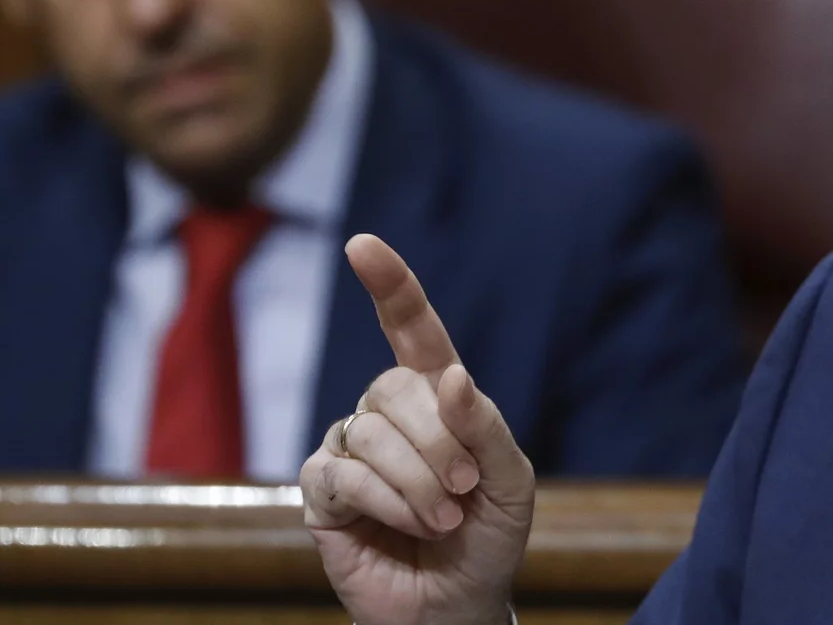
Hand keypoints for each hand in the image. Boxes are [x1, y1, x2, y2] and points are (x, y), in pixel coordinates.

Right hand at [301, 234, 535, 624]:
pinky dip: (384, 499)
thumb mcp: (511, 481)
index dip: (390, 284)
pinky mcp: (322, 493)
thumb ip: (485, 425)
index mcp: (437, 396)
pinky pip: (340, 474)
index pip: (411, 329)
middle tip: (464, 486)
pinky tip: (409, 524)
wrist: (460, 606)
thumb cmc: (489, 538)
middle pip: (393, 386)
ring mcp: (350, 450)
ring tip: (443, 517)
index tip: (362, 244)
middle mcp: (387, 414)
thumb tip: (451, 376)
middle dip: (436, 438)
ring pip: (367, 430)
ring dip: (416, 479)